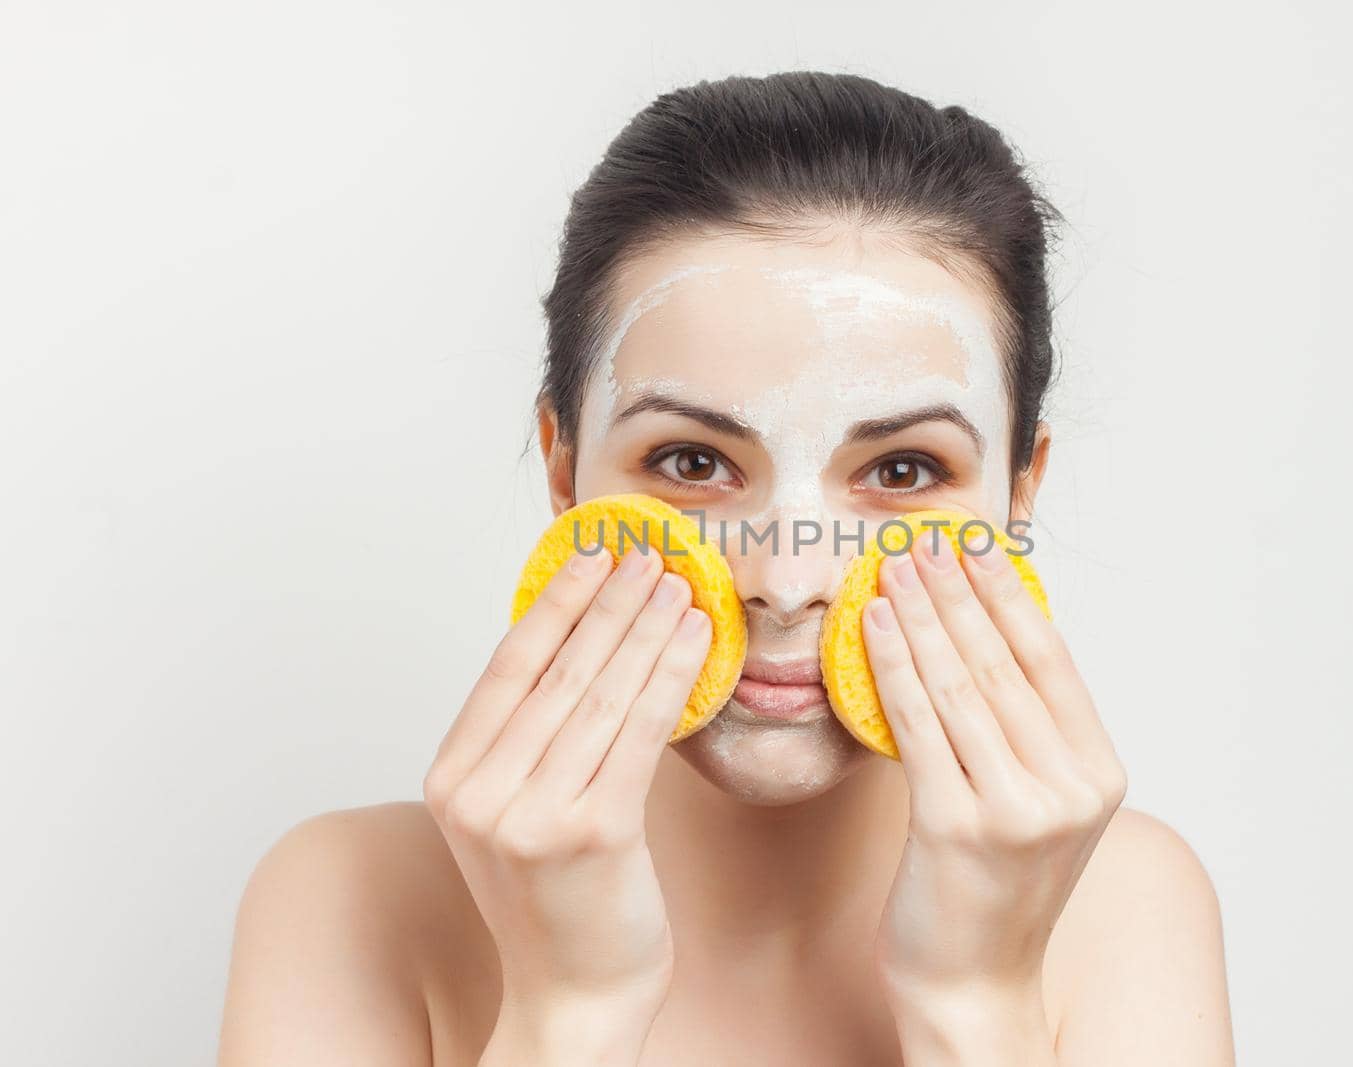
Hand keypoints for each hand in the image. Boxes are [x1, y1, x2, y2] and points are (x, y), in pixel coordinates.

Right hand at [421, 543, 710, 1060]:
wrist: (573, 998)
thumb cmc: (556, 903)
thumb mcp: (513, 813)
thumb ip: (525, 742)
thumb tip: (579, 645)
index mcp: (453, 778)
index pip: (509, 665)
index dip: (556, 602)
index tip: (590, 555)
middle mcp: (482, 792)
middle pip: (559, 670)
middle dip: (609, 602)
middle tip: (646, 553)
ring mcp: (533, 813)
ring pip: (603, 692)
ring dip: (646, 627)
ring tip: (679, 584)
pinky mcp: (594, 832)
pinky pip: (641, 731)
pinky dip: (671, 675)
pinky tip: (696, 639)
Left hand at [862, 528, 1126, 1053]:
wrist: (974, 984)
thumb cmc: (995, 889)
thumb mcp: (1037, 805)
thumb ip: (1027, 733)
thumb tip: (978, 634)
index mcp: (1099, 775)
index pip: (1051, 660)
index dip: (1009, 595)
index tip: (977, 544)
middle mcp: (1069, 788)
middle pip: (1003, 663)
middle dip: (958, 592)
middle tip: (924, 540)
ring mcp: (1017, 809)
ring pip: (959, 685)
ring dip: (921, 617)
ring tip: (894, 569)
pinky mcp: (958, 827)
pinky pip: (917, 725)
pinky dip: (892, 666)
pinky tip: (873, 627)